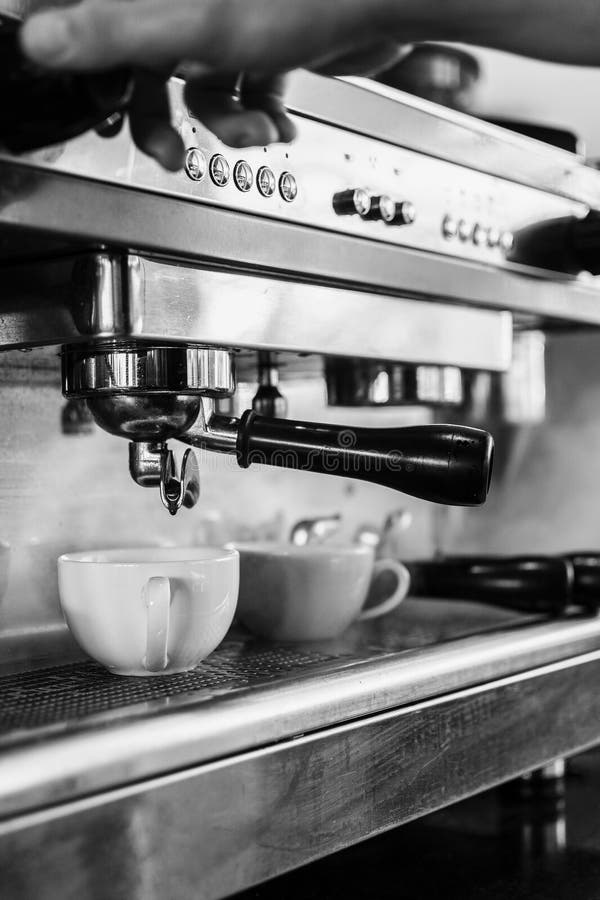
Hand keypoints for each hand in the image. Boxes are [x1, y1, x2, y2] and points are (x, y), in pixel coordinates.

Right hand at [20, 0, 401, 168]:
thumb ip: (111, 31)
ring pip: (196, 84)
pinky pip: (240, 87)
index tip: (83, 90)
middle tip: (166, 149)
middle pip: (141, 61)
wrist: (385, 1)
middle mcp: (186, 2)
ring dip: (223, 123)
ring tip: (252, 132)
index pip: (96, 18)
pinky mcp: (263, 40)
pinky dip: (255, 114)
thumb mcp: (193, 25)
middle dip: (157, 117)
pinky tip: (275, 124)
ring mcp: (225, 18)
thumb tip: (36, 37)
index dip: (87, 59)